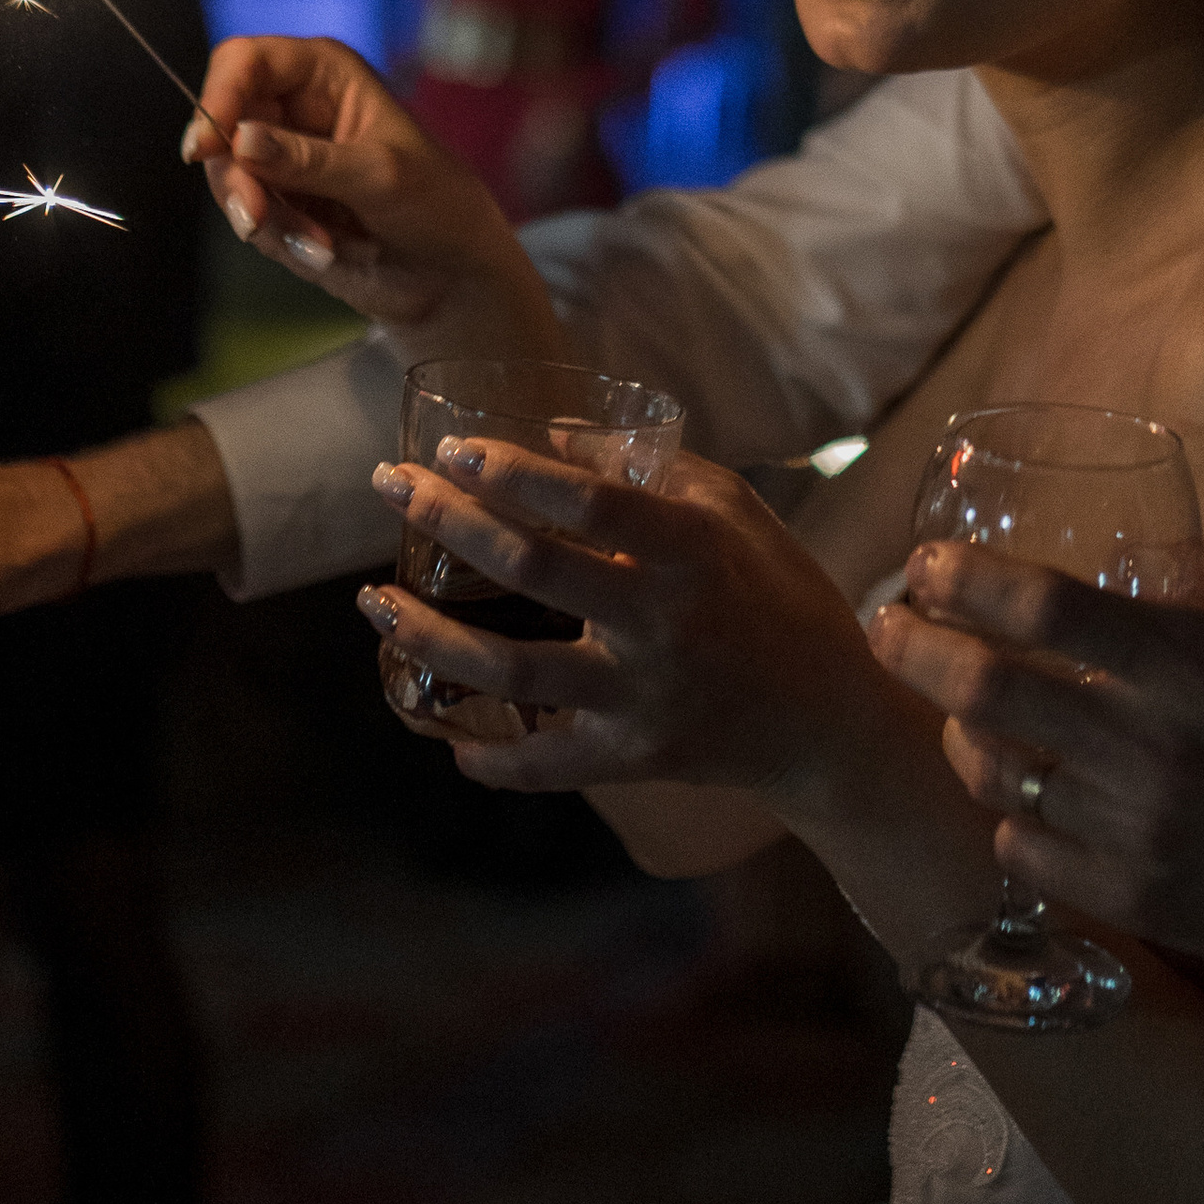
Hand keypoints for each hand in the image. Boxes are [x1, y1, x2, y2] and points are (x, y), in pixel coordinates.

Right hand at [184, 35, 549, 344]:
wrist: (452, 275)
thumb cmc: (437, 204)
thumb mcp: (380, 176)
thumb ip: (309, 160)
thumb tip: (240, 140)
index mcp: (325, 73)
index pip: (245, 61)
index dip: (219, 96)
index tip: (207, 148)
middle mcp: (296, 107)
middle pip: (222, 124)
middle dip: (240, 180)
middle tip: (258, 220)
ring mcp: (283, 158)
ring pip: (228, 177)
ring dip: (268, 219)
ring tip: (322, 245)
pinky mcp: (279, 203)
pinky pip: (247, 216)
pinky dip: (279, 240)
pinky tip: (325, 252)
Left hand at [355, 434, 885, 799]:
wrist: (827, 719)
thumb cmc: (779, 593)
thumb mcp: (733, 511)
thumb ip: (649, 471)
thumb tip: (557, 437)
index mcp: (693, 550)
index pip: (590, 501)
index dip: (514, 472)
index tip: (453, 450)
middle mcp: (664, 623)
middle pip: (533, 569)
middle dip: (448, 521)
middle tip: (389, 486)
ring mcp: (644, 698)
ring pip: (511, 670)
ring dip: (428, 634)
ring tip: (375, 600)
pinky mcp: (635, 759)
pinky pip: (542, 766)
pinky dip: (487, 757)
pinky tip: (444, 731)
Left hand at [870, 541, 1203, 968]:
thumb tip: (1130, 559)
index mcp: (1192, 662)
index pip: (1040, 608)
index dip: (963, 580)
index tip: (926, 564)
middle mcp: (1148, 748)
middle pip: (985, 691)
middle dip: (914, 648)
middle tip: (889, 625)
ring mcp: (1133, 832)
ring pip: (992, 776)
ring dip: (957, 732)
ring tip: (955, 707)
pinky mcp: (1133, 899)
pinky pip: (1023, 852)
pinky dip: (1006, 815)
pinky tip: (1021, 790)